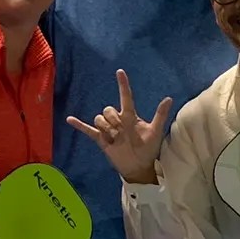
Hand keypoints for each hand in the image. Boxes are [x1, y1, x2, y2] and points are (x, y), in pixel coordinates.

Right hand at [64, 68, 173, 183]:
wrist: (139, 166)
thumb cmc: (149, 148)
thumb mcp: (155, 131)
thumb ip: (160, 115)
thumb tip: (169, 98)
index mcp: (131, 117)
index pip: (126, 97)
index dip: (123, 85)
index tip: (120, 72)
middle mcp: (118, 120)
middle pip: (108, 110)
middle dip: (113, 119)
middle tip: (121, 133)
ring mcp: (109, 130)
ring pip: (100, 119)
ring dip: (106, 128)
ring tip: (115, 139)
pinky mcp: (101, 140)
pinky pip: (88, 130)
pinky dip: (79, 125)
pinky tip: (69, 119)